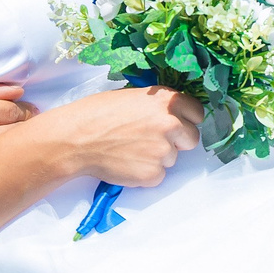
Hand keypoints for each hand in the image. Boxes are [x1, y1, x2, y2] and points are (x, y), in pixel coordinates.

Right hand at [0, 83, 32, 169]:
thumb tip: (16, 92)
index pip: (7, 111)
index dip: (22, 111)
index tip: (28, 113)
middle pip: (13, 135)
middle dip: (27, 131)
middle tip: (32, 130)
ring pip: (5, 158)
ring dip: (18, 151)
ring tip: (21, 148)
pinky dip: (2, 169)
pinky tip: (5, 167)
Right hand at [44, 86, 202, 185]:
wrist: (76, 139)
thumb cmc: (97, 113)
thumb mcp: (133, 97)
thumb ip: (157, 106)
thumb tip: (172, 115)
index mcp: (166, 100)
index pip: (197, 112)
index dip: (186, 119)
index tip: (177, 123)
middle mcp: (171, 124)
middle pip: (192, 138)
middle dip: (177, 141)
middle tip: (152, 140)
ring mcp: (164, 151)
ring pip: (173, 158)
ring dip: (157, 157)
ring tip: (130, 150)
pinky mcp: (154, 174)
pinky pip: (158, 175)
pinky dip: (145, 172)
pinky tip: (126, 163)